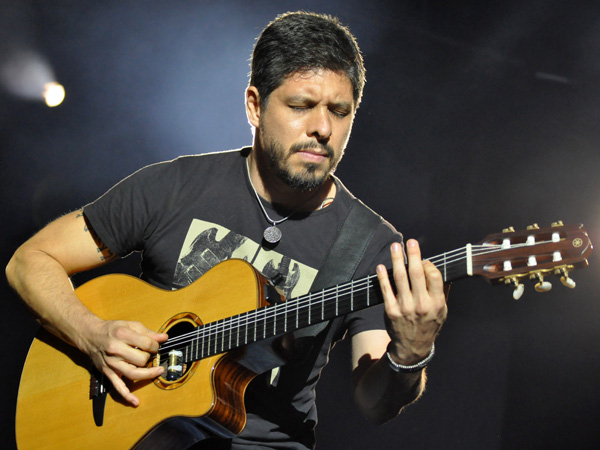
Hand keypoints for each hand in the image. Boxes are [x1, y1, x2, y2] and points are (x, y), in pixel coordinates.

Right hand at [79, 319, 167, 405]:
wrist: (90, 335)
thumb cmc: (112, 329)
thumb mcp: (130, 325)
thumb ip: (148, 332)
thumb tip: (164, 338)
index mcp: (122, 335)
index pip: (146, 344)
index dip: (156, 345)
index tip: (156, 345)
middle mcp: (116, 350)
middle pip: (141, 359)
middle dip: (150, 357)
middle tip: (151, 354)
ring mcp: (112, 363)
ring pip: (133, 373)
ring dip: (148, 374)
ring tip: (158, 370)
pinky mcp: (108, 372)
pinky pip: (118, 386)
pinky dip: (127, 395)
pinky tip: (136, 402)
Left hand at [376, 239, 446, 365]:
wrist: (412, 348)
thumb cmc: (429, 325)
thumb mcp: (442, 311)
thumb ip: (443, 291)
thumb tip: (442, 269)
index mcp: (437, 303)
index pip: (434, 276)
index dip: (428, 264)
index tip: (424, 259)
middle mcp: (422, 304)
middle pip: (417, 273)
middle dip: (413, 254)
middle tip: (410, 241)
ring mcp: (405, 307)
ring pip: (400, 278)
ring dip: (397, 260)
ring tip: (395, 247)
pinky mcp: (391, 311)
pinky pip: (386, 289)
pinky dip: (383, 276)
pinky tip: (381, 266)